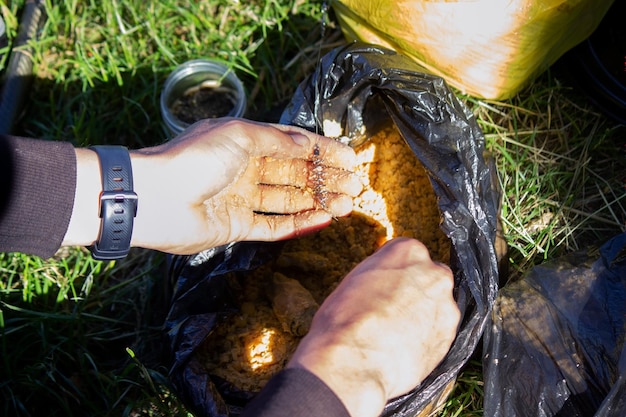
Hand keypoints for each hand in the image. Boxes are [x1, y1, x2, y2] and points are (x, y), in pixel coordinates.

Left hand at [129, 118, 359, 253]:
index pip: (292, 145)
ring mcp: (242, 199)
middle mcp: (246, 170)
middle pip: (295, 174)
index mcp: (245, 143)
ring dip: (318, 201)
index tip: (350, 158)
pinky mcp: (238, 226)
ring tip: (348, 204)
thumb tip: (307, 144)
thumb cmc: (196, 158)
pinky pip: (274, 225)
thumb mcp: (239, 136)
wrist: (157, 198)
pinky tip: (322, 219)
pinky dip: (298, 223)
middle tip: (356, 185)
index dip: (321, 152)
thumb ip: (277, 140)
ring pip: (288, 200)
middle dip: (326, 178)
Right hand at [287, 237, 459, 416]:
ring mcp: (446, 304)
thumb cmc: (345, 319)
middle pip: (431, 276)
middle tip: (396, 307)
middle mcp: (434, 273)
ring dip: (425, 314)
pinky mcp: (450, 334)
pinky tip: (406, 346)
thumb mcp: (354, 281)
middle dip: (418, 289)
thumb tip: (384, 282)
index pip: (408, 253)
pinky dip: (427, 337)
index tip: (387, 284)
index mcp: (408, 251)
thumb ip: (380, 274)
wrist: (355, 359)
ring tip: (399, 332)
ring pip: (439, 305)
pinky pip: (440, 331)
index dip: (396, 272)